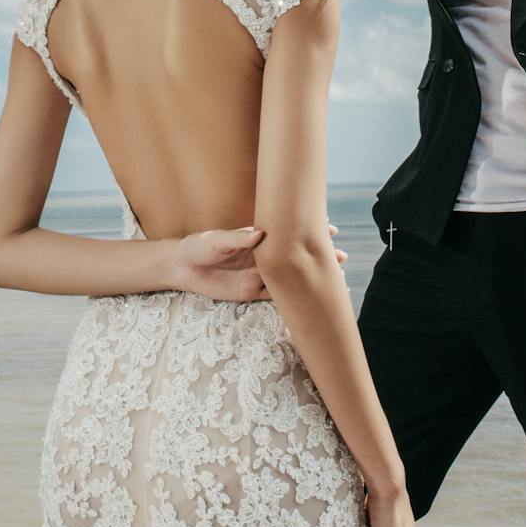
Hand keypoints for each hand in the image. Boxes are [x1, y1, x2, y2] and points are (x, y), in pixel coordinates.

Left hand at [176, 224, 347, 300]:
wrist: (183, 268)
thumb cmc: (199, 246)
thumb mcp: (216, 240)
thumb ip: (236, 238)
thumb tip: (258, 234)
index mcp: (259, 239)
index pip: (289, 233)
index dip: (308, 230)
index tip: (329, 227)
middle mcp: (264, 256)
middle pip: (297, 256)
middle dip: (319, 255)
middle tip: (342, 255)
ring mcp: (260, 275)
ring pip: (292, 277)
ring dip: (311, 277)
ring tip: (336, 277)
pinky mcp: (252, 292)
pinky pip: (277, 296)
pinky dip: (295, 298)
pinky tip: (311, 298)